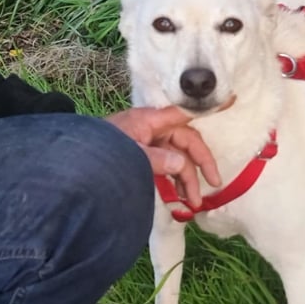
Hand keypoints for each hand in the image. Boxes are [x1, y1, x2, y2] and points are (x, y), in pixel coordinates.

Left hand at [105, 106, 220, 207]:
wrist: (74, 168)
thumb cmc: (101, 155)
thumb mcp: (130, 156)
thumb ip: (156, 159)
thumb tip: (181, 164)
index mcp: (150, 121)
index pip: (184, 113)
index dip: (206, 109)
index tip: (230, 102)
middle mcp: (151, 129)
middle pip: (185, 142)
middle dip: (199, 165)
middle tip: (214, 184)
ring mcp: (145, 143)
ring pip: (175, 158)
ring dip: (186, 178)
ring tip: (192, 202)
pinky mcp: (139, 157)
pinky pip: (163, 166)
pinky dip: (172, 180)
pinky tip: (178, 195)